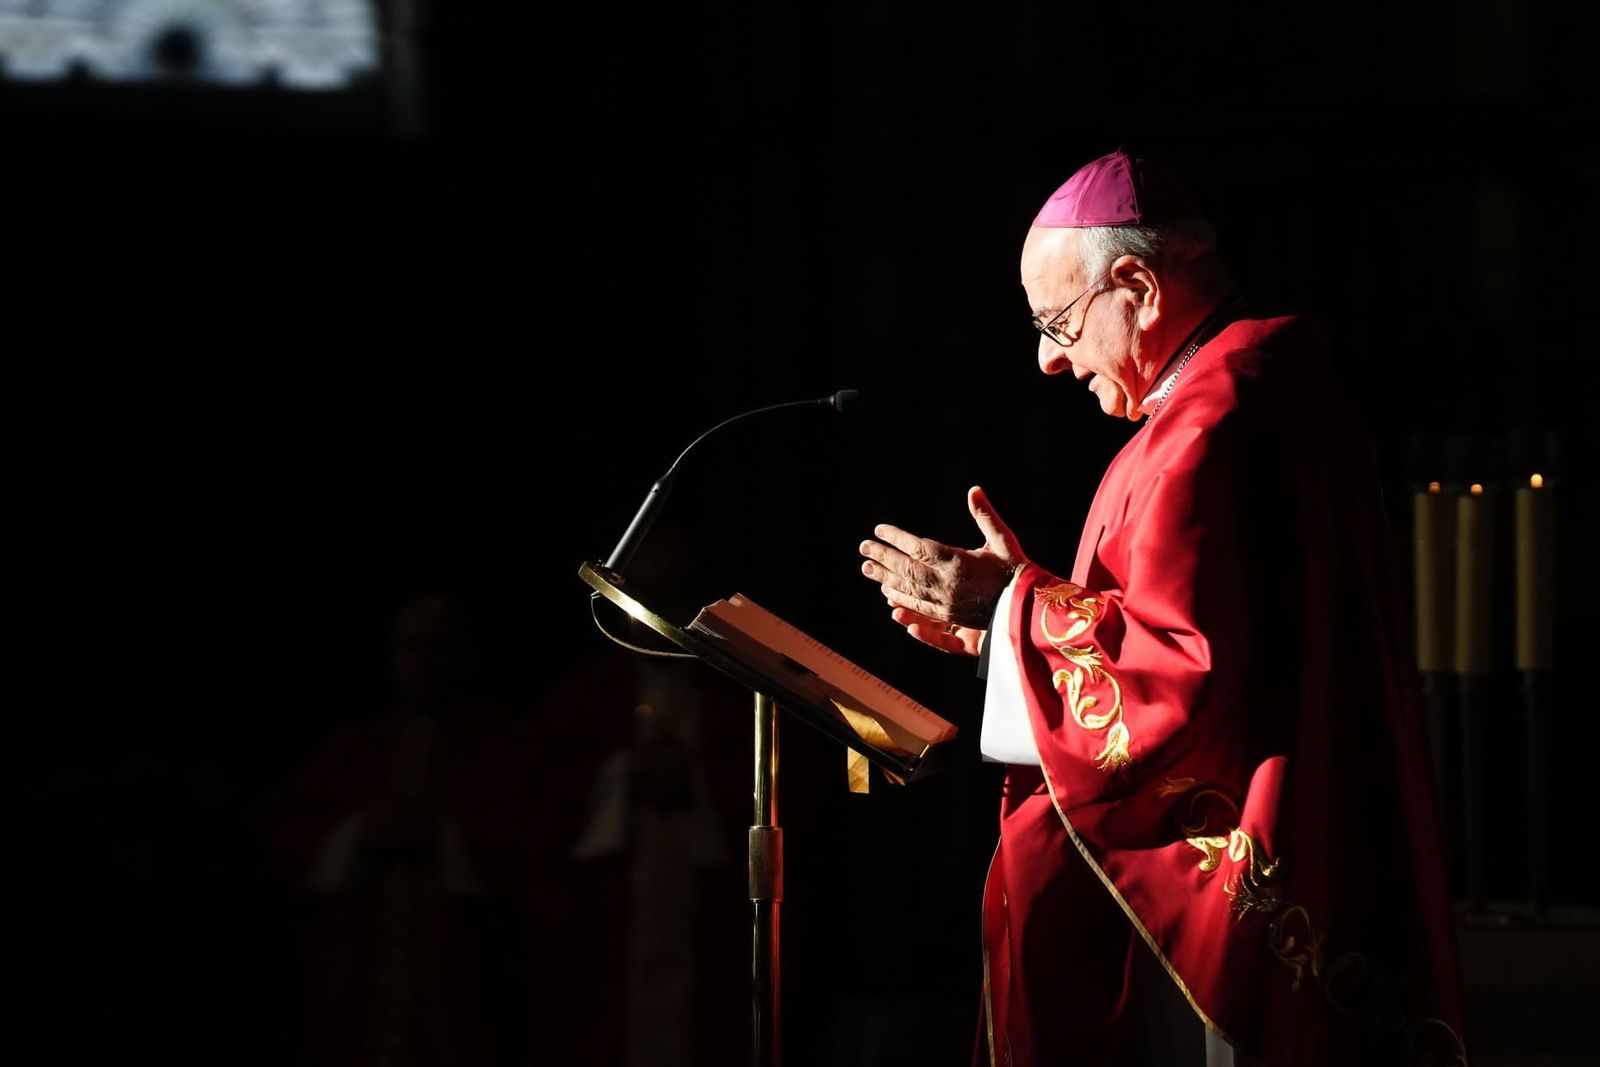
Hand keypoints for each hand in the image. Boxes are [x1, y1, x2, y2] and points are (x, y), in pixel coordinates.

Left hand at [859, 486, 1026, 651]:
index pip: (919, 547)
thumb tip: (974, 489)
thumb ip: (985, 515)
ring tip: (867, 568)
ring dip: (885, 578)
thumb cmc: (1016, 569)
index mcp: (959, 562)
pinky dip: (900, 598)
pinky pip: (917, 607)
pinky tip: (887, 592)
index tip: (880, 529)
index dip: (896, 538)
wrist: (1028, 607)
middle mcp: (948, 584)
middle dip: (883, 558)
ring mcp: (946, 602)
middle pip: (907, 569)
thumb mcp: (1003, 539)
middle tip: (863, 548)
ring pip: (908, 589)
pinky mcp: (948, 616)